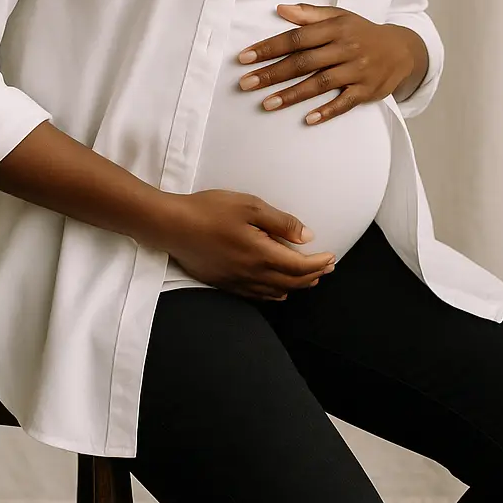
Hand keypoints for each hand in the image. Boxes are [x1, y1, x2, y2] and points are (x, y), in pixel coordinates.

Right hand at [154, 189, 335, 300]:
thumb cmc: (209, 211)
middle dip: (313, 275)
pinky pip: (257, 295)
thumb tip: (306, 237)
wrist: (171, 226)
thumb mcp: (249, 206)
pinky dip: (275, 293)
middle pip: (292, 282)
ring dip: (296, 285)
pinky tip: (278, 289)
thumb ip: (281, 223)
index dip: (320, 263)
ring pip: (276, 292)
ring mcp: (237, 282)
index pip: (301, 266)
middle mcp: (252, 274)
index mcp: (262, 254)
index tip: (331, 257)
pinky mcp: (224, 283)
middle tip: (327, 267)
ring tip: (309, 278)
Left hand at [236, 3, 428, 124]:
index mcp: (335, 28)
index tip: (244, 58)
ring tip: (267, 104)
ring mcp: (357, 70)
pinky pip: (345, 102)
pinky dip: (327, 111)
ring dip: (292, 94)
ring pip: (321, 83)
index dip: (269, 47)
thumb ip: (309, 13)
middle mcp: (345, 48)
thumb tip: (280, 9)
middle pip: (304, 62)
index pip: (297, 38)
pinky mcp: (367, 90)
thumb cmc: (362, 32)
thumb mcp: (340, 16)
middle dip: (273, 73)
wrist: (402, 50)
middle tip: (246, 84)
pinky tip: (308, 119)